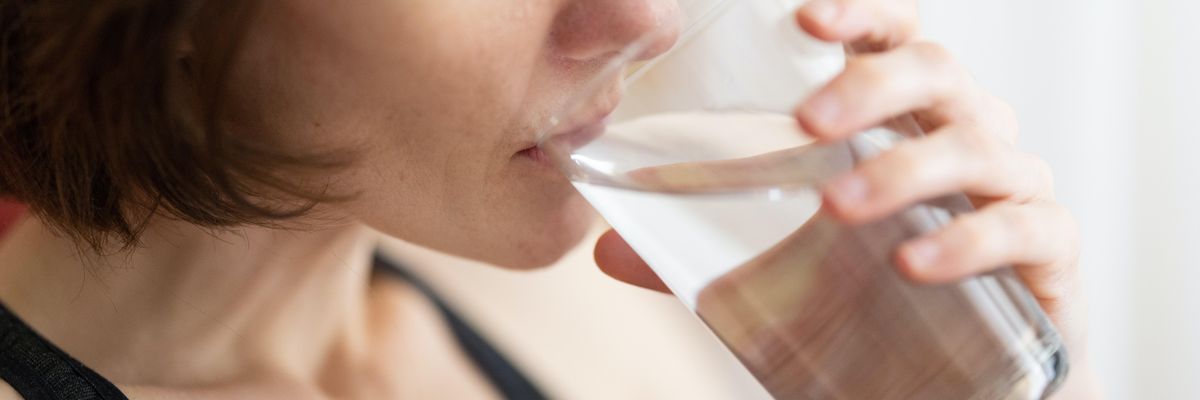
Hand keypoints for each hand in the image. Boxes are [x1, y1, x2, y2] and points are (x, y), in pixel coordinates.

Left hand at [594, 0, 1097, 396]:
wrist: (958, 380)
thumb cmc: (871, 301)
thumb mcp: (777, 272)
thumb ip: (700, 255)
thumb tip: (606, 251)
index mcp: (904, 120)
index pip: (893, 39)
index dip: (861, 17)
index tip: (804, 20)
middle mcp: (965, 136)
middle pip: (939, 74)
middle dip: (873, 86)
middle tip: (808, 124)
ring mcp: (1013, 190)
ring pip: (978, 146)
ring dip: (905, 168)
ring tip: (839, 205)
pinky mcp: (1049, 254)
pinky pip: (1025, 228)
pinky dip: (968, 238)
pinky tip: (912, 261)